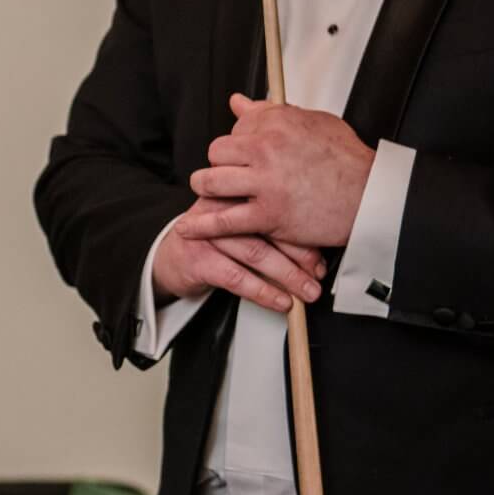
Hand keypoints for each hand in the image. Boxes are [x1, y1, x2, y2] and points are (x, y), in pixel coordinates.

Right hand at [153, 213, 326, 313]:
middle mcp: (222, 208)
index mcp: (237, 192)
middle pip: (269, 228)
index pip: (276, 208)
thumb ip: (271, 225)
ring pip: (256, 253)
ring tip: (306, 293)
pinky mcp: (198, 259)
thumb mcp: (242, 223)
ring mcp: (208, 233)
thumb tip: (317, 251)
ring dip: (287, 276)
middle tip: (320, 275)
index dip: (303, 234)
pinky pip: (236, 277)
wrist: (171, 256)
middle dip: (300, 256)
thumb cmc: (215, 240)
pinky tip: (280, 302)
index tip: (323, 257)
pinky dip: (263, 292)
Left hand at [185, 95, 375, 248]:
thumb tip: (240, 102)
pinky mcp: (267, 214)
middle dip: (219, 163)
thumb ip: (272, 111)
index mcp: (277, 121)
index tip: (243, 151)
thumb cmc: (349, 161)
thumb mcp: (314, 122)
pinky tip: (189, 227)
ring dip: (206, 188)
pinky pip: (223, 220)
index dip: (238, 140)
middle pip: (217, 151)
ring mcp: (264, 182)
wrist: (370, 196)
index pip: (236, 125)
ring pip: (211, 181)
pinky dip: (202, 225)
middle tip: (228, 172)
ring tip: (209, 191)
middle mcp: (266, 147)